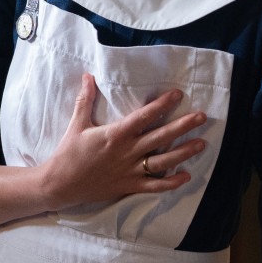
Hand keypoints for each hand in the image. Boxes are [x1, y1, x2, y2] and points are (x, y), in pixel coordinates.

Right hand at [37, 73, 205, 209]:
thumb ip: (85, 99)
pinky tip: (186, 176)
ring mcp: (130, 171)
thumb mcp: (77, 123)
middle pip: (161, 137)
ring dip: (184, 152)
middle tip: (202, 116)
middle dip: (183, 126)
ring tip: (201, 143)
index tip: (178, 94)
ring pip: (163, 162)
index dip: (162, 105)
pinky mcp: (129, 186)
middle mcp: (127, 152)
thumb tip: (88, 76)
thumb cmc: (68, 152)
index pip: (144, 116)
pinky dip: (172, 183)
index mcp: (116, 134)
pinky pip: (155, 186)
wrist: (60, 184)